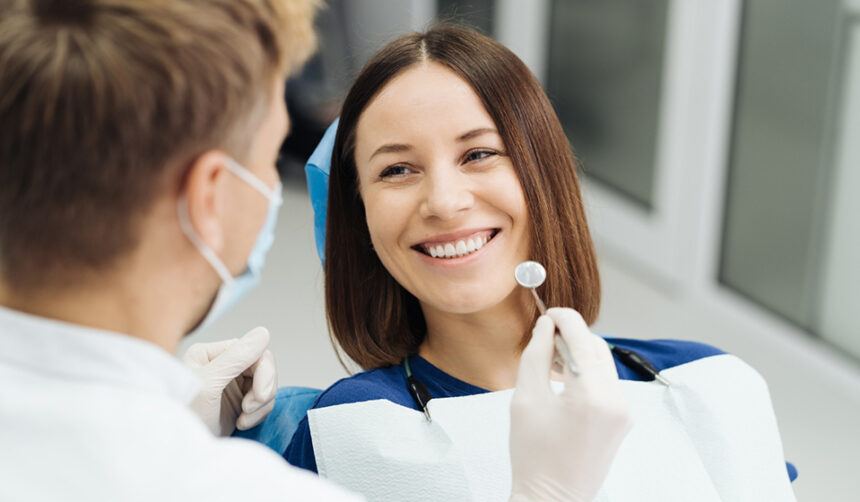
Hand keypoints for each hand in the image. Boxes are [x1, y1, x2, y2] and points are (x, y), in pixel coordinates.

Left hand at [182, 326, 277, 436]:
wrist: (177, 453)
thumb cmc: (184, 417)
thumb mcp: (208, 385)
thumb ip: (236, 357)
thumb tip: (264, 332)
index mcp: (211, 354)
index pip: (254, 351)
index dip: (264, 372)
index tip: (260, 396)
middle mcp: (223, 365)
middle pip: (264, 367)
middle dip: (263, 391)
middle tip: (249, 410)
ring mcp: (231, 385)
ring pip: (267, 385)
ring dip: (261, 405)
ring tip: (243, 420)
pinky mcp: (238, 403)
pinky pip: (263, 402)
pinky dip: (258, 414)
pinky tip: (241, 424)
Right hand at [509, 308, 632, 501]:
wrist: (552, 499)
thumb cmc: (533, 455)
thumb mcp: (525, 399)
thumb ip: (536, 355)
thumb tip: (546, 327)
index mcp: (590, 395)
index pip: (582, 338)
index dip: (564, 318)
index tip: (549, 313)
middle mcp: (616, 401)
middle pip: (597, 347)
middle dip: (572, 336)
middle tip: (544, 339)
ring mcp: (624, 412)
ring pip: (603, 364)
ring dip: (580, 354)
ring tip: (551, 363)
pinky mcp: (623, 420)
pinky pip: (607, 383)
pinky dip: (588, 374)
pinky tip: (565, 382)